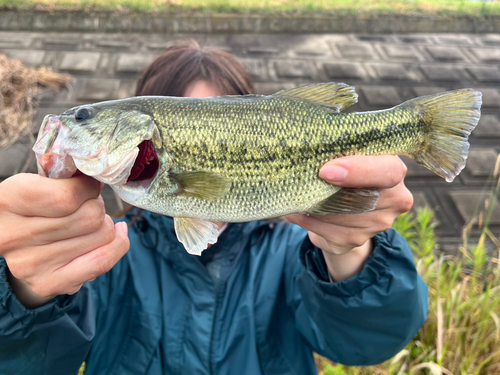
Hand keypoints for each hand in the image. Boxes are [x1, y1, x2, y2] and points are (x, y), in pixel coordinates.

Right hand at [0, 174, 129, 307]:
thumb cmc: (33, 203)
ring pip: (101, 237)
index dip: (90, 188)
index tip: (91, 184)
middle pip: (90, 218)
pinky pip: (102, 262)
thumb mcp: (39, 181)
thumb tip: (103, 175)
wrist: (10, 238)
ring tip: (92, 222)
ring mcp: (30, 264)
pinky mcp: (47, 283)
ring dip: (106, 225)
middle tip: (90, 204)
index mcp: (8, 200)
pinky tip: (117, 234)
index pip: (67, 197)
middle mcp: (14, 237)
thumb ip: (67, 176)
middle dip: (99, 207)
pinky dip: (118, 245)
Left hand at [286, 155, 411, 279]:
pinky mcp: (359, 239)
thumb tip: (306, 158)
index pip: (388, 171)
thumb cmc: (341, 173)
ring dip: (316, 208)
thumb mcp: (344, 157)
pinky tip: (298, 213)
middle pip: (365, 197)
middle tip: (303, 186)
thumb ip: (336, 155)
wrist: (339, 211)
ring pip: (345, 217)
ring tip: (296, 198)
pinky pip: (332, 232)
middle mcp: (396, 197)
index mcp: (394, 168)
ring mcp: (380, 223)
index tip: (326, 171)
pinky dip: (310, 222)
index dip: (358, 171)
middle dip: (330, 192)